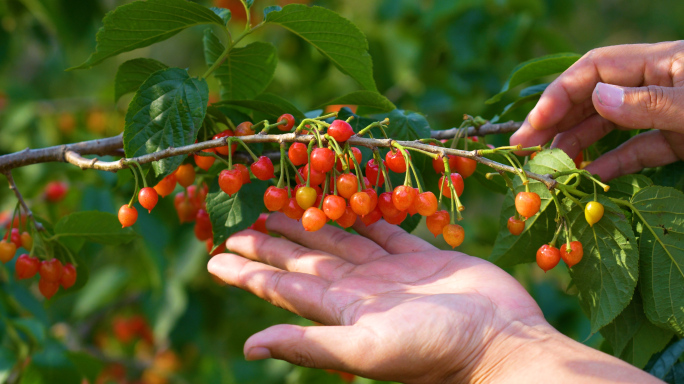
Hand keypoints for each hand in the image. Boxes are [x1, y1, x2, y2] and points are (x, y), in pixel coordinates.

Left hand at [207, 212, 549, 382]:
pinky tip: (349, 201)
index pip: (282, 287)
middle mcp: (360, 288)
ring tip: (284, 205)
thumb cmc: (435, 349)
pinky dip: (366, 214)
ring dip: (313, 223)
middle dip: (273, 242)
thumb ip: (309, 344)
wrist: (500, 342)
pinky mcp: (423, 256)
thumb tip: (248, 348)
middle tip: (240, 223)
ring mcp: (391, 271)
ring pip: (342, 239)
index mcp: (341, 309)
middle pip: (305, 259)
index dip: (248, 272)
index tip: (215, 257)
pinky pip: (387, 228)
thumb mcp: (365, 350)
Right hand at [510, 41, 683, 180]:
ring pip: (609, 124)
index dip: (560, 92)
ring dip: (576, 143)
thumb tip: (597, 98)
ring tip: (549, 165)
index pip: (596, 67)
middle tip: (522, 147)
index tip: (536, 122)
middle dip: (556, 121)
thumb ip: (650, 102)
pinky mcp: (678, 139)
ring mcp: (667, 113)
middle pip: (594, 97)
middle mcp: (658, 84)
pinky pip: (637, 149)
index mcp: (665, 62)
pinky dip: (612, 163)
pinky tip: (589, 175)